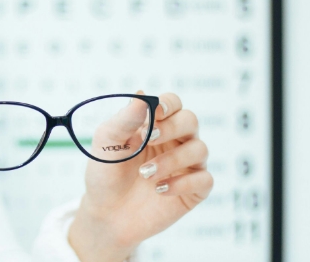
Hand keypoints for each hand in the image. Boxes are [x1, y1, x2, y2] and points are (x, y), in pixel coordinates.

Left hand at [68, 91, 212, 261]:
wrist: (105, 214)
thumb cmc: (106, 174)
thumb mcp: (106, 143)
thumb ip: (124, 120)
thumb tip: (142, 95)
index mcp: (155, 125)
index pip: (173, 103)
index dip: (168, 104)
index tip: (155, 112)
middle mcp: (175, 141)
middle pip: (190, 120)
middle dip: (172, 127)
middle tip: (150, 139)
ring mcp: (186, 166)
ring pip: (199, 149)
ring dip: (172, 159)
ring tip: (145, 173)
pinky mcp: (193, 190)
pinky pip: (204, 180)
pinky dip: (182, 183)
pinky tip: (159, 189)